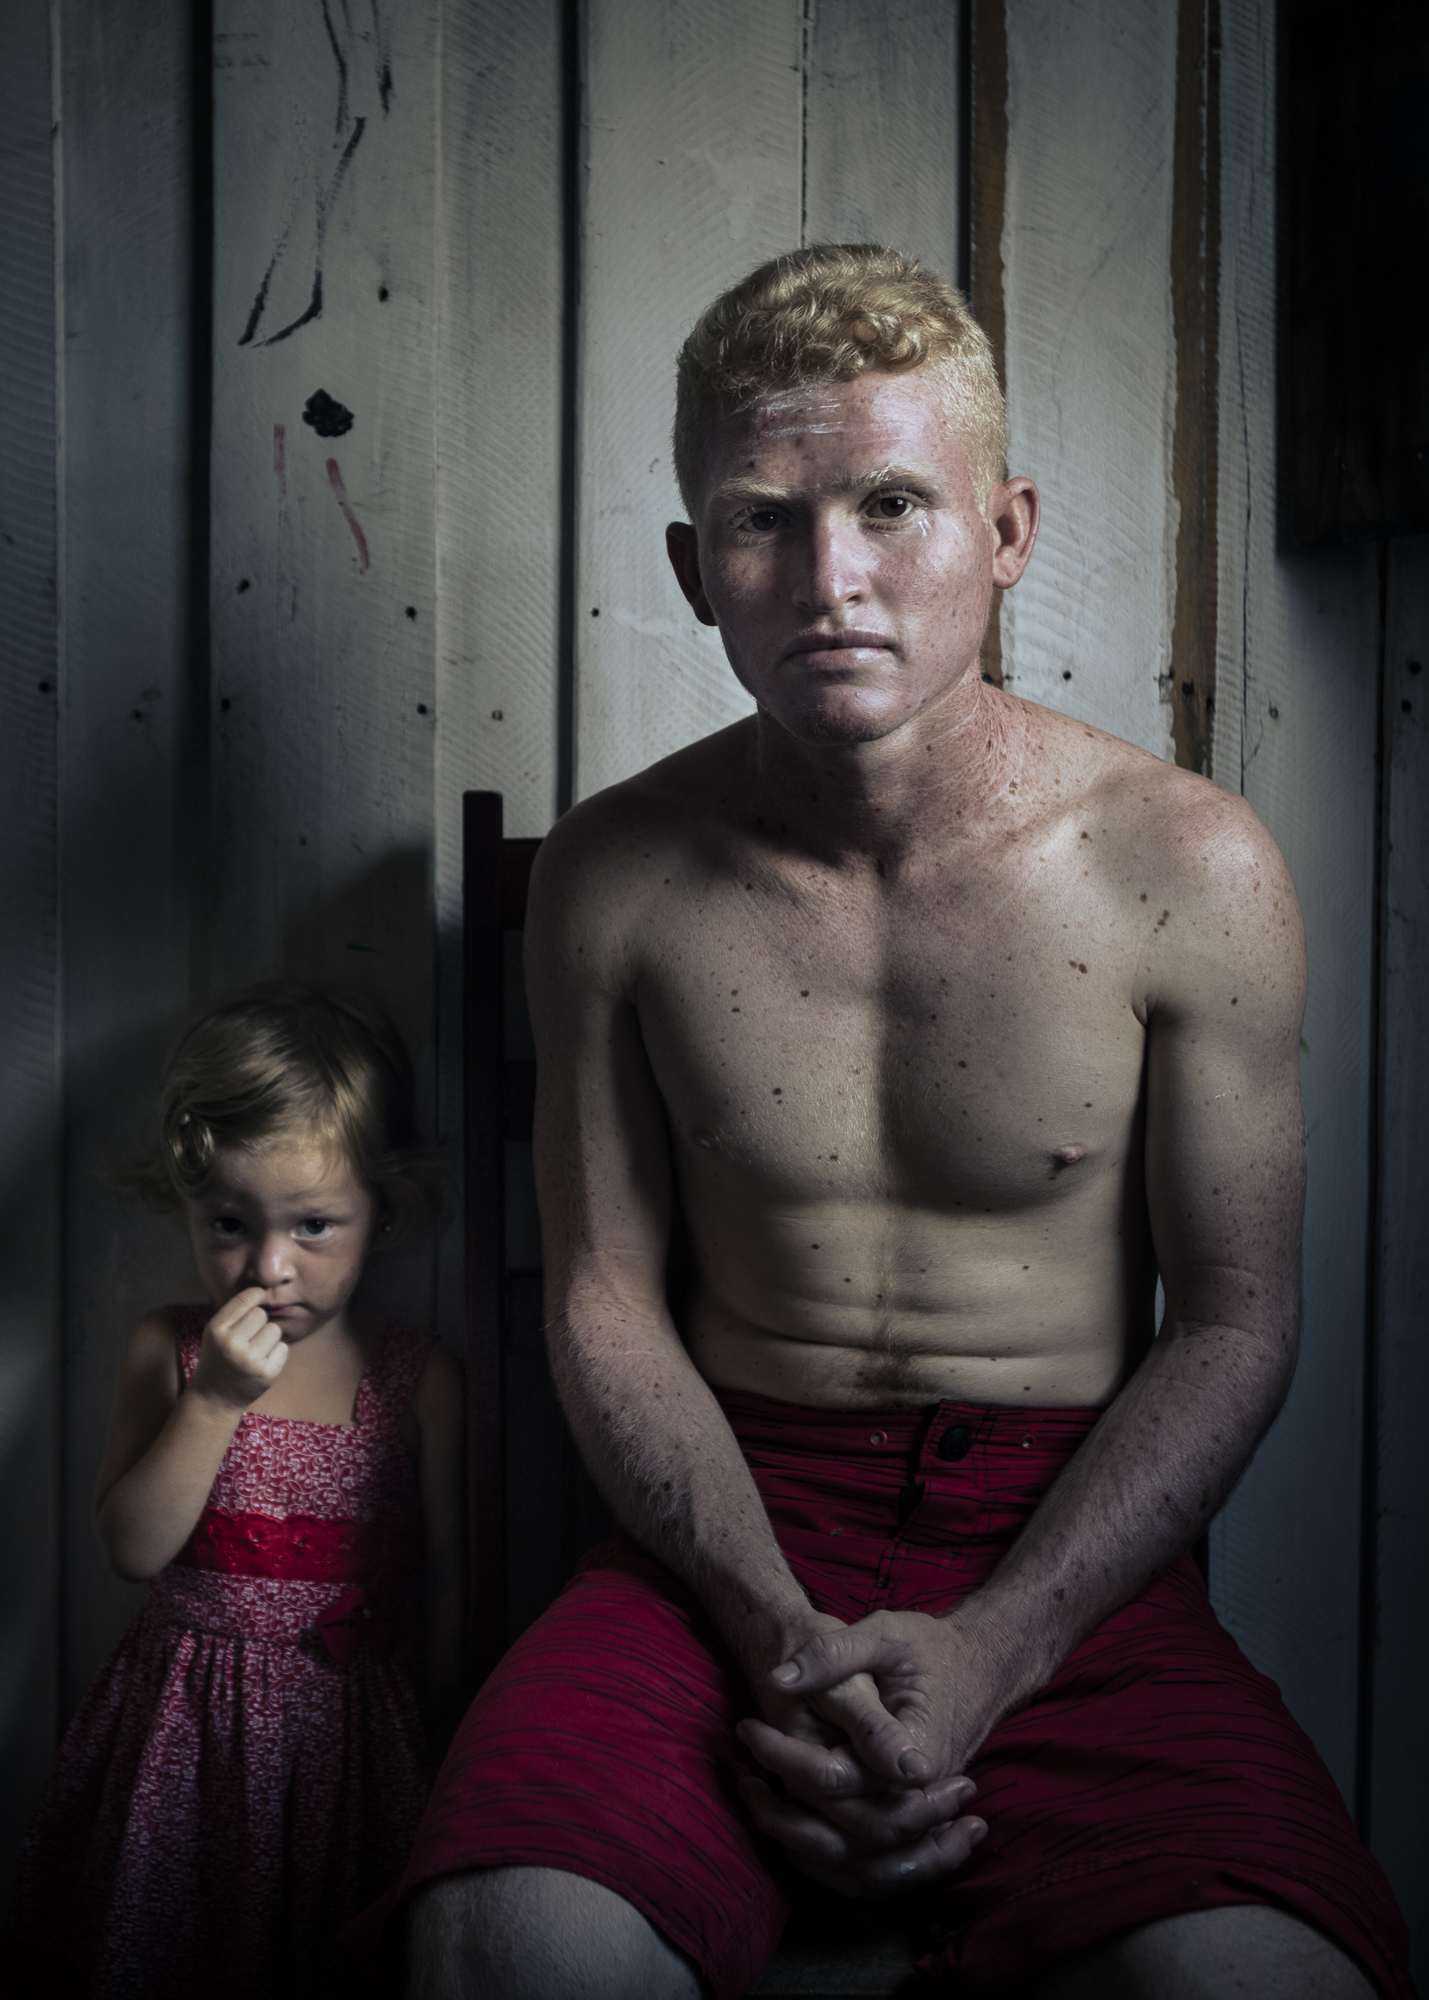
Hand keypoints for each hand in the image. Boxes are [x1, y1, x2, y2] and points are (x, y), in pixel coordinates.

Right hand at [191, 1288, 286, 1411]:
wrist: (214, 1399)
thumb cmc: (218, 1358)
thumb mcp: (215, 1332)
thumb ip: (235, 1312)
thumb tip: (262, 1289)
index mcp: (216, 1330)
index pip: (245, 1299)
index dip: (256, 1294)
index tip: (259, 1295)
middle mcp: (232, 1344)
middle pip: (262, 1314)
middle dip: (259, 1323)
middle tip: (248, 1338)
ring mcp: (250, 1361)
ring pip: (275, 1330)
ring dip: (268, 1338)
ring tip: (253, 1351)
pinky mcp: (266, 1374)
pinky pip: (283, 1348)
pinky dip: (276, 1353)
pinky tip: (261, 1363)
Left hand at [735, 1608, 995, 1895]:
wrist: (978, 1668)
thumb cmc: (929, 1648)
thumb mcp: (885, 1634)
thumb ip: (834, 1655)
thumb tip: (778, 1680)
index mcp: (914, 1756)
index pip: (834, 1776)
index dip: (783, 1755)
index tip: (747, 1726)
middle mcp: (916, 1799)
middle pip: (837, 1828)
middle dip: (780, 1803)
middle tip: (741, 1764)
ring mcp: (914, 1818)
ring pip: (848, 1861)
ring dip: (793, 1837)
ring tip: (752, 1791)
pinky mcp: (906, 1822)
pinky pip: (861, 1864)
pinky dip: (819, 1852)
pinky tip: (783, 1821)